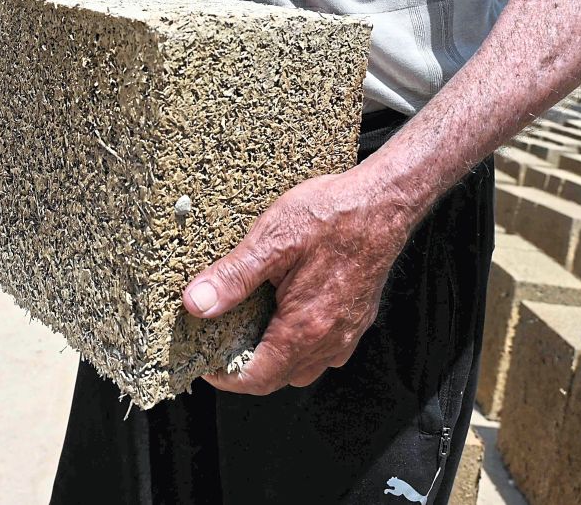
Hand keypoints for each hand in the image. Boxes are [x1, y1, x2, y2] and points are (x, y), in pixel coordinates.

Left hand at [182, 167, 416, 393]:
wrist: (384, 202)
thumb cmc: (331, 215)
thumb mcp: (272, 240)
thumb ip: (233, 277)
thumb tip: (196, 305)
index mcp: (304, 328)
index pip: (257, 378)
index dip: (224, 376)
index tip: (204, 360)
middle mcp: (329, 340)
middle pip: (279, 378)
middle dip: (246, 368)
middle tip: (220, 340)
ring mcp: (347, 332)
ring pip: (303, 366)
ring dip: (274, 358)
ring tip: (248, 328)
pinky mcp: (357, 317)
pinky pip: (324, 349)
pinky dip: (299, 344)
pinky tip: (285, 313)